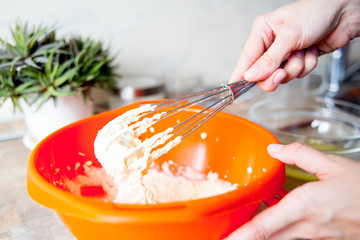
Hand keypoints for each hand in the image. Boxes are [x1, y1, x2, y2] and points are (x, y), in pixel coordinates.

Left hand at [225, 142, 359, 239]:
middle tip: (224, 234)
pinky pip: (291, 239)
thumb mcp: (334, 166)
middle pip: (265, 239)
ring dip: (259, 236)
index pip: (262, 228)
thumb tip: (273, 149)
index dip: (239, 237)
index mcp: (303, 207)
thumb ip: (300, 155)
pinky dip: (276, 234)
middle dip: (243, 239)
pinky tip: (273, 222)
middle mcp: (304, 228)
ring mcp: (313, 238)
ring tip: (242, 229)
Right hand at [229, 0, 359, 90]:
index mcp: (262, 32)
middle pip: (263, 74)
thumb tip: (251, 75)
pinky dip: (306, 65)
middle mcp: (271, 44)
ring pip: (281, 76)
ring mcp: (284, 53)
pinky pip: (297, 74)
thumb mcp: (289, 36)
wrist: (344, 13)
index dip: (239, 75)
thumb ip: (269, 59)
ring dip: (295, 67)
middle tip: (283, 71)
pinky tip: (310, 51)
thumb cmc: (316, 12)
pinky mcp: (297, 60)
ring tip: (303, 51)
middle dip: (276, 74)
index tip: (232, 89)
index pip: (246, 58)